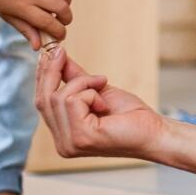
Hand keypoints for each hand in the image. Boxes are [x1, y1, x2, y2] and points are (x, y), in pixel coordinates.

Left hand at [0, 0, 70, 48]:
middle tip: (63, 22)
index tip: (61, 36)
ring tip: (59, 6)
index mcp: (23, 7)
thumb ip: (25, 29)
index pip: (49, 23)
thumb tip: (39, 46)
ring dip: (66, 2)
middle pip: (62, 8)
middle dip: (67, 19)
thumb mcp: (7, 15)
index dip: (59, 32)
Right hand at [36, 48, 169, 157]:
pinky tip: (104, 102)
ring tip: (101, 85)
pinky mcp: (81, 138)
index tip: (50, 51)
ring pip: (59, 97)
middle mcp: (62, 144)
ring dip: (83, 83)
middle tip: (61, 50)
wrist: (154, 131)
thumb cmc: (130, 115)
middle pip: (43, 99)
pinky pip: (73, 100)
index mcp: (63, 136)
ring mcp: (69, 144)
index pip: (42, 102)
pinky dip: (90, 92)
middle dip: (53, 71)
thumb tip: (56, 55)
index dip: (43, 75)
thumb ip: (74, 77)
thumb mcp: (97, 90)